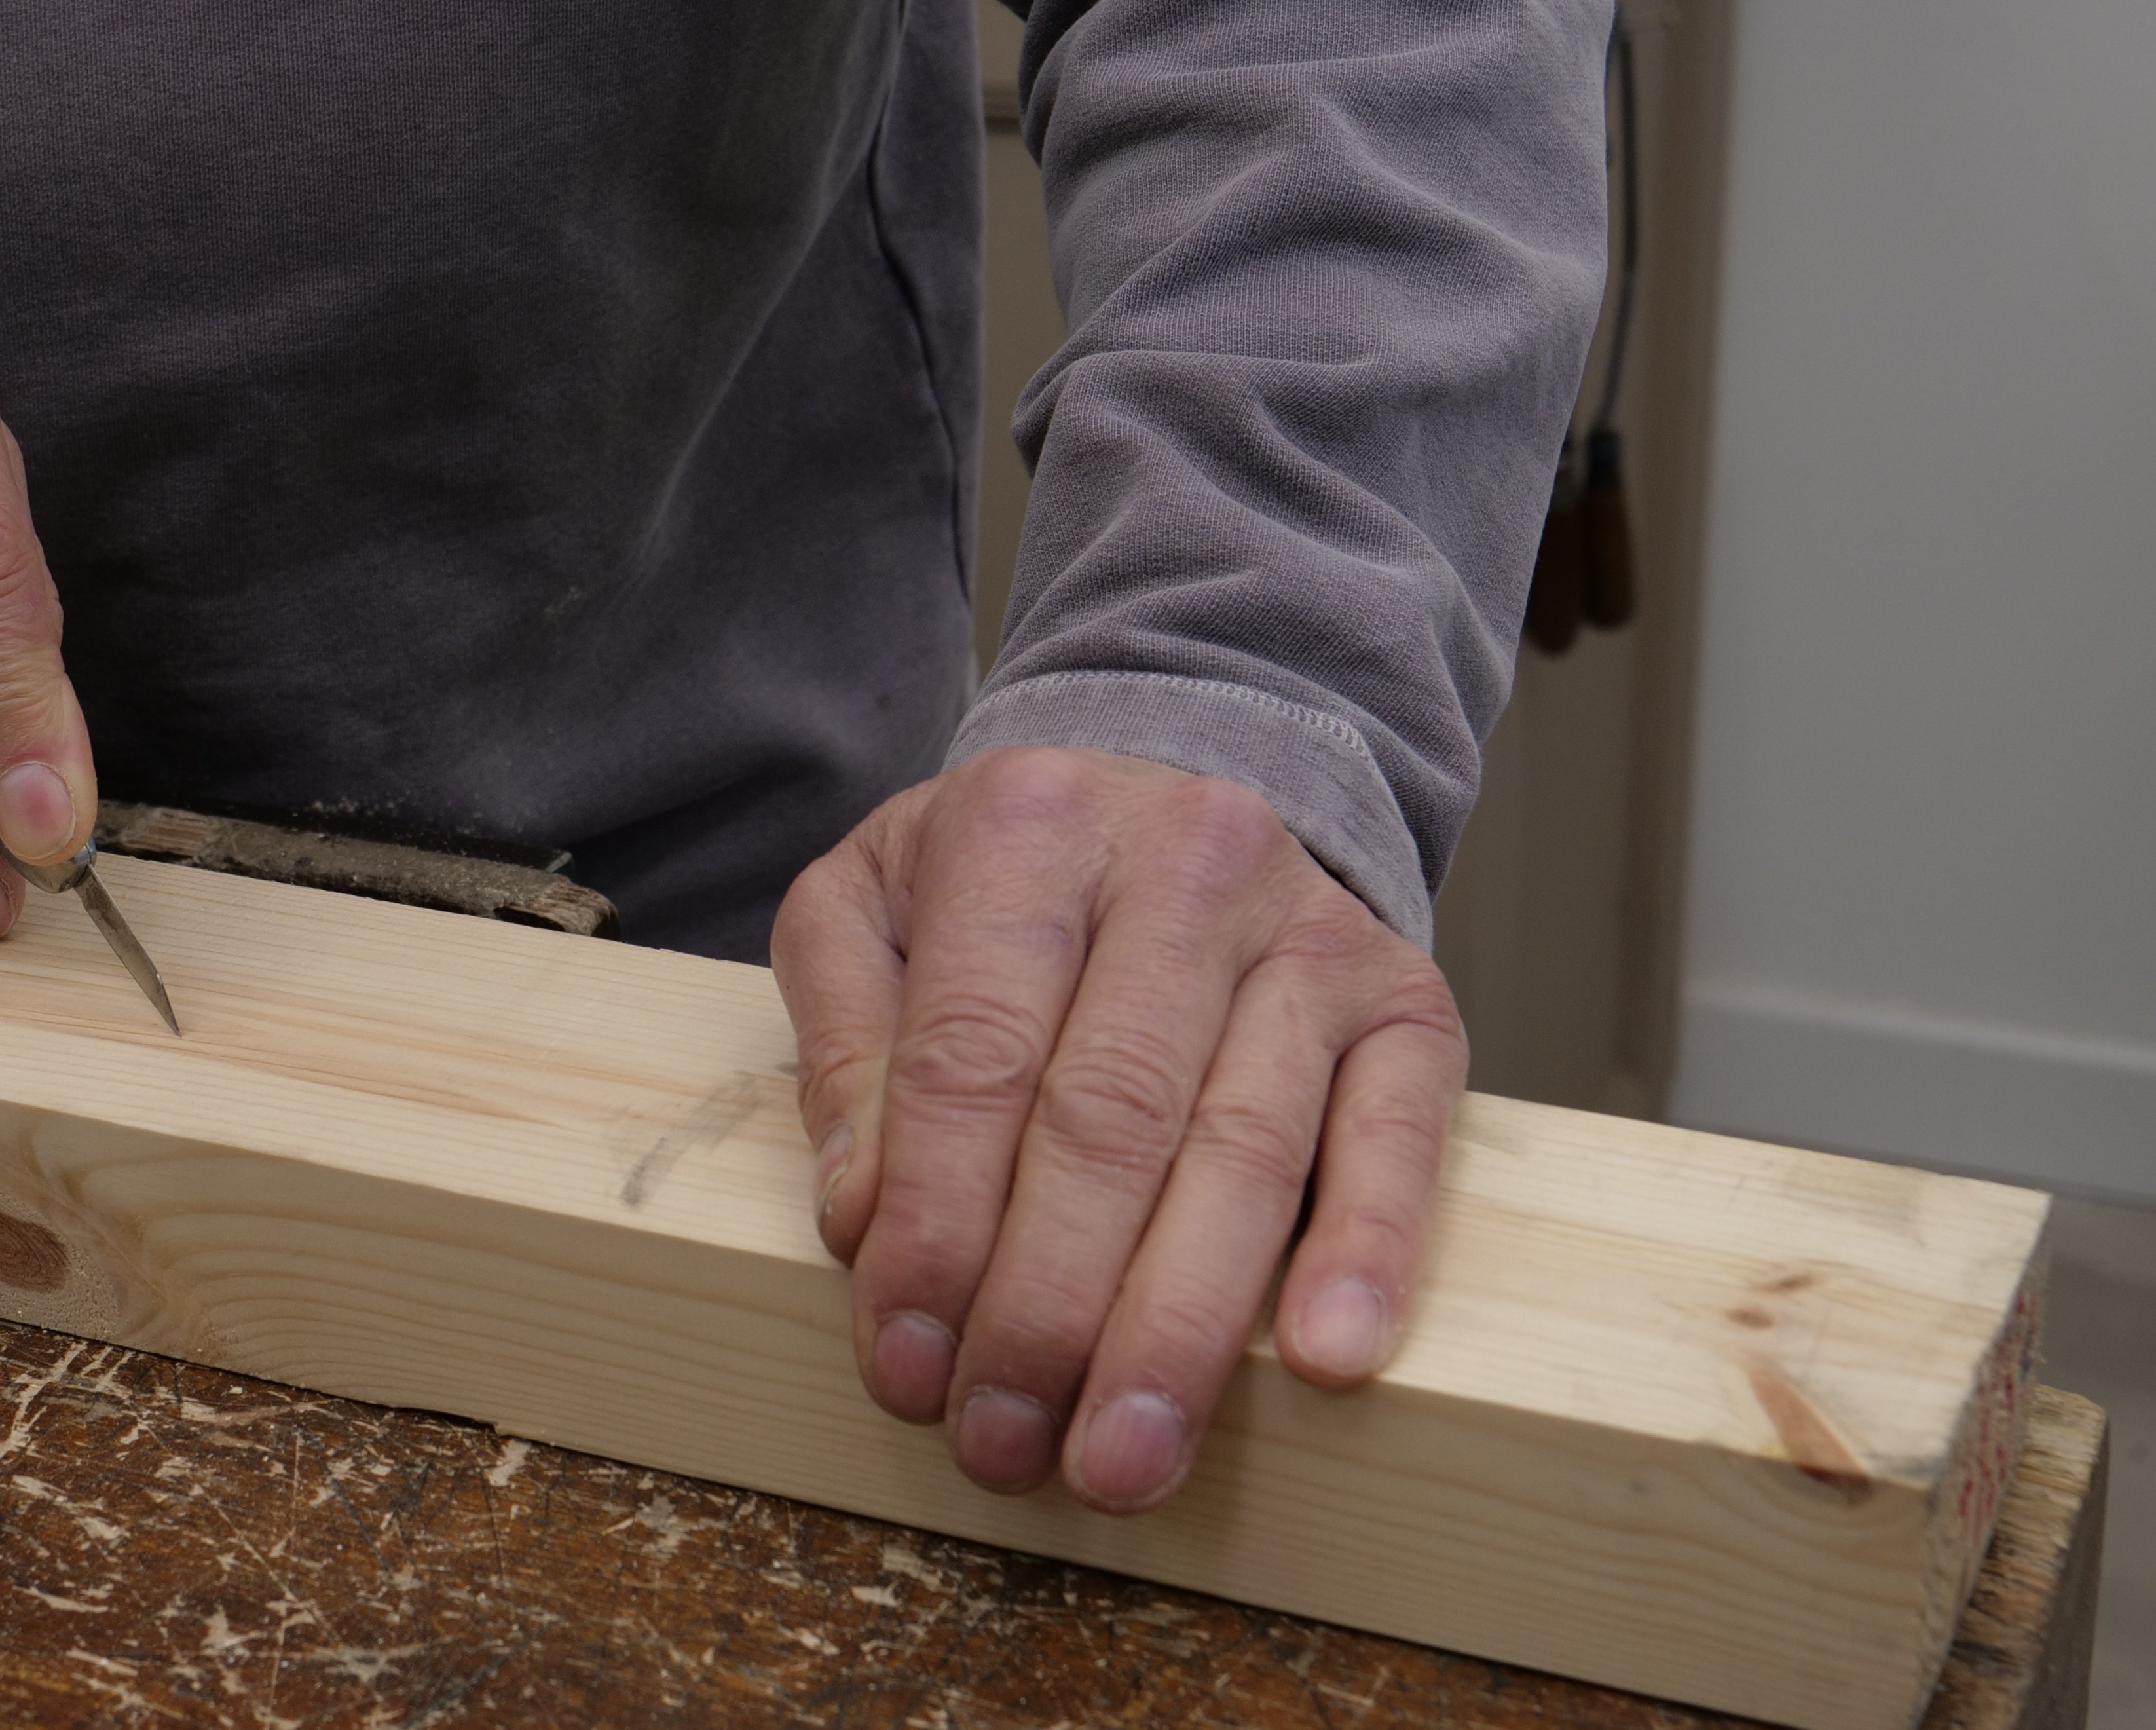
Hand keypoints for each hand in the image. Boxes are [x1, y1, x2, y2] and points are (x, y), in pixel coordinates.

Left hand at [771, 746, 1462, 1511]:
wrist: (1177, 794)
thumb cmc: (1001, 887)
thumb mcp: (868, 912)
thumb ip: (845, 1049)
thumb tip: (864, 1220)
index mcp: (1025, 826)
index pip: (968, 1059)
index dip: (934, 1230)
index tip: (905, 1366)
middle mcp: (1184, 861)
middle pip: (1108, 1119)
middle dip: (1047, 1308)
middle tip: (1003, 1443)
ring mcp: (1309, 931)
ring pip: (1244, 1148)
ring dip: (1179, 1328)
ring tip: (1123, 1459)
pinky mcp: (1407, 998)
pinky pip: (1396, 1136)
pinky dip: (1365, 1254)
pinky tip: (1324, 1363)